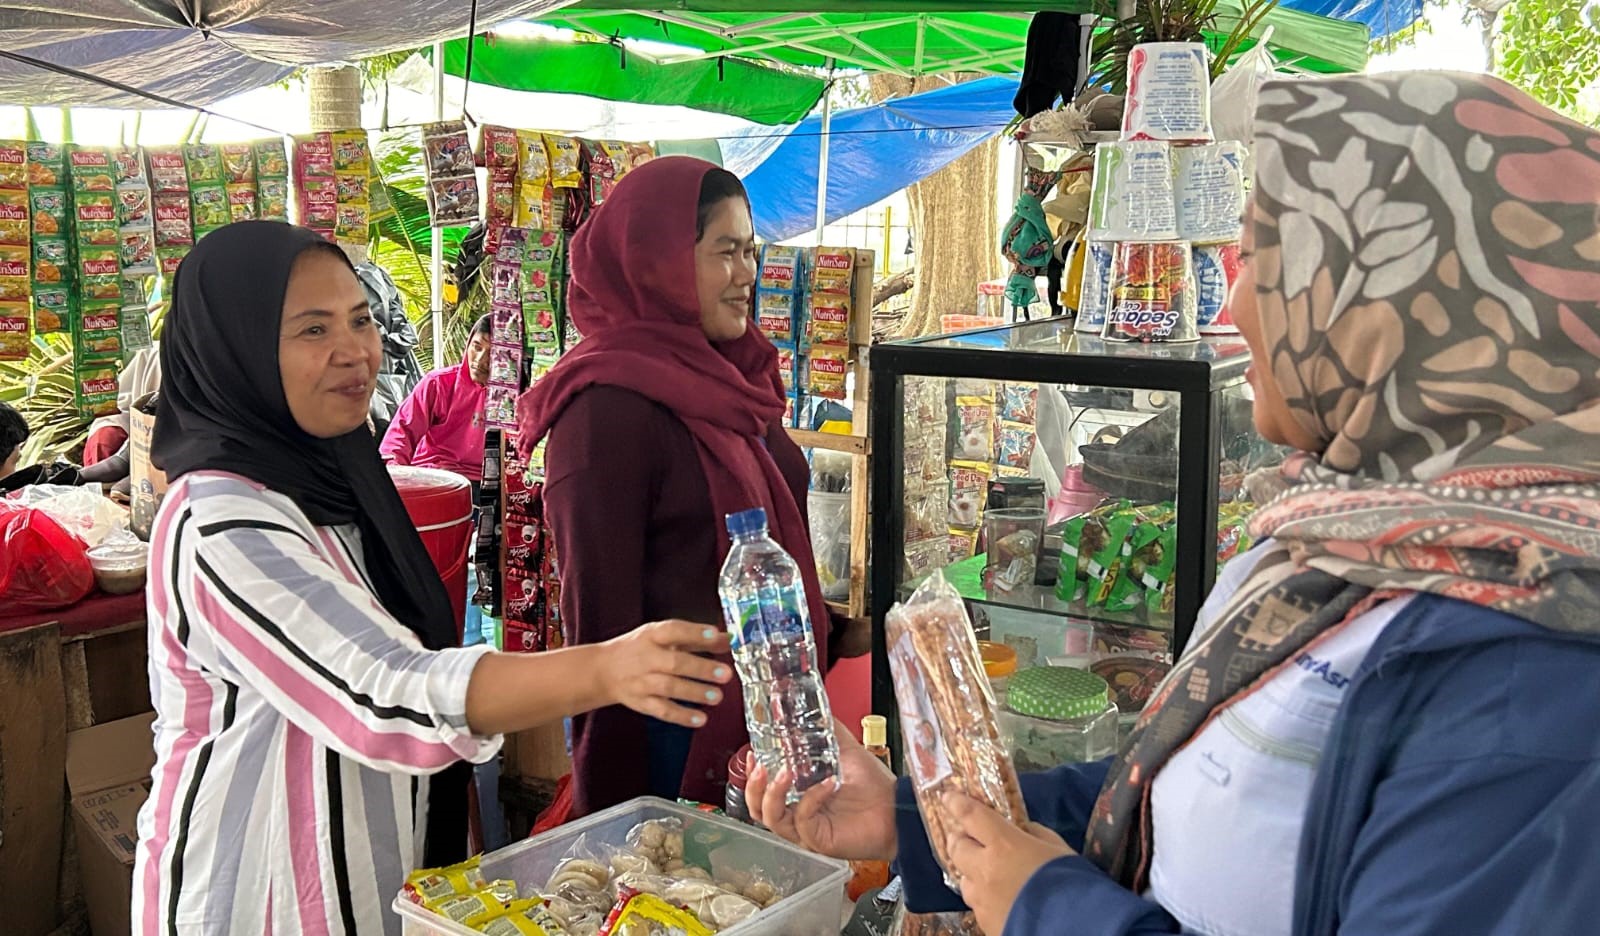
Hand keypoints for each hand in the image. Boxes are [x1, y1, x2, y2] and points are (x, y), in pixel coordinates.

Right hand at [599, 620, 731, 728]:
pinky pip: (662, 710)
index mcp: (652, 635)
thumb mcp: (663, 637)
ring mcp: (642, 682)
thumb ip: (695, 639)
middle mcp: (646, 658)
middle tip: (726, 674)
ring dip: (695, 693)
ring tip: (717, 697)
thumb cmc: (639, 649)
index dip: (695, 632)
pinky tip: (700, 719)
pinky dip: (681, 716)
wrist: (603, 671)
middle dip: (701, 669)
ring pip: (669, 688)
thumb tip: (727, 640)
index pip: (674, 630)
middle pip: (674, 663)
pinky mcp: (641, 703)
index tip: (716, 635)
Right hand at [747, 721, 897, 861]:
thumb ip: (830, 734)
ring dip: (773, 794)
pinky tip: (827, 783)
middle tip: (760, 766)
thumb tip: (818, 709)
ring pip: (772, 819)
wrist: (898, 811)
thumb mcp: (847, 753)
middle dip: (753, 787)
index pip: (761, 793)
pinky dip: (811, 798)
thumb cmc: (874, 789)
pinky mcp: (819, 840)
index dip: (751, 776)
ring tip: (784, 773)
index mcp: (798, 799)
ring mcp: (807, 832)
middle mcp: (798, 817)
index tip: (752, 754)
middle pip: (757, 810)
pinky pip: (803, 820)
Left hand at [943, 793, 1073, 935]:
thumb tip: (1023, 830)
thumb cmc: (1071, 883)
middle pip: (957, 848)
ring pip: (964, 880)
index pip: (971, 816)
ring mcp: (982, 900)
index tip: (948, 797)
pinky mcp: (985, 922)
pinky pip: (977, 905)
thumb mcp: (1058, 849)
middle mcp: (985, 870)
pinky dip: (984, 897)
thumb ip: (1036, 834)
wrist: (1072, 927)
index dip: (957, 804)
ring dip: (970, 872)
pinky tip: (999, 899)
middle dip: (959, 839)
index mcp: (1003, 845)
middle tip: (965, 836)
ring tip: (984, 872)